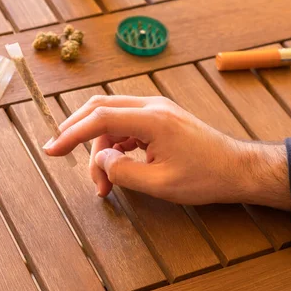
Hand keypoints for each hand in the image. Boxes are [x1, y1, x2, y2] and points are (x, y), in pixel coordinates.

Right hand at [44, 95, 290, 209]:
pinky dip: (114, 144)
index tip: (51, 149)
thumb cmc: (205, 178)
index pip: (100, 118)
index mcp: (152, 119)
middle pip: (100, 107)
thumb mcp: (161, 183)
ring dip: (99, 146)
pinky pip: (125, 124)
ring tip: (103, 182)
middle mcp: (152, 106)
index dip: (71, 133)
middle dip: (76, 130)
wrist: (238, 169)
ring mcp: (156, 109)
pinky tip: (117, 166)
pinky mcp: (159, 118)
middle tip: (59, 153)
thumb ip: (123, 171)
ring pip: (111, 118)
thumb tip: (99, 159)